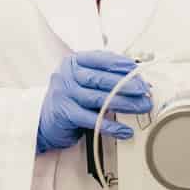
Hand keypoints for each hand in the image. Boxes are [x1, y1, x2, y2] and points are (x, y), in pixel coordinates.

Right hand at [36, 51, 151, 154]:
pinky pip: (93, 119)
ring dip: (125, 103)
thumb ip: (104, 76)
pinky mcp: (65, 113)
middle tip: (145, 91)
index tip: (140, 71)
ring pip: (100, 98)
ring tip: (141, 107)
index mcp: (74, 62)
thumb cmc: (69, 100)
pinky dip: (111, 126)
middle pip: (102, 78)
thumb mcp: (83, 82)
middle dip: (128, 84)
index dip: (123, 65)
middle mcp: (67, 75)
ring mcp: (64, 93)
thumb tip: (136, 79)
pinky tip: (124, 130)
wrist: (44, 121)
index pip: (102, 59)